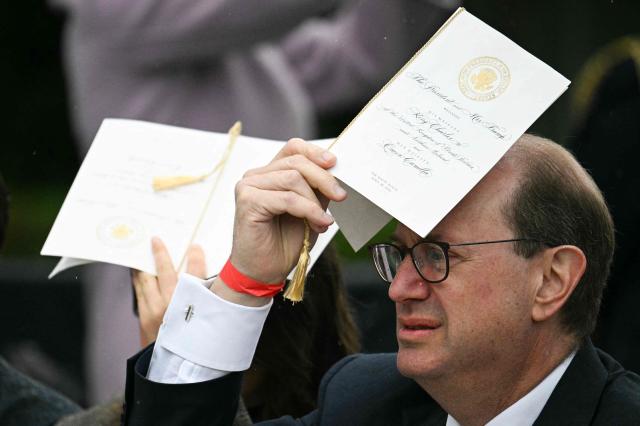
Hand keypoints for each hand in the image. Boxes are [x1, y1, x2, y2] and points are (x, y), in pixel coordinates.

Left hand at [132, 237, 205, 346]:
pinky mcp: (143, 317)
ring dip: (143, 266)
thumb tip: (206, 283)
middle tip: (155, 241)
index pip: (196, 273)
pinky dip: (138, 281)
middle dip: (160, 254)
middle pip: (164, 271)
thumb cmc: (192, 346)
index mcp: (190, 304)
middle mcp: (170, 305)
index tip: (195, 247)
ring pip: (145, 280)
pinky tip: (137, 275)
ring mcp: (154, 310)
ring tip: (140, 254)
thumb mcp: (204, 322)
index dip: (196, 258)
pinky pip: (139, 293)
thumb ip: (205, 302)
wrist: (174, 370)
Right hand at [229, 138, 345, 284]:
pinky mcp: (248, 201)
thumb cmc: (283, 243)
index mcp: (270, 174)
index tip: (334, 163)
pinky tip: (318, 223)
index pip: (293, 148)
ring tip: (323, 221)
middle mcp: (256, 176)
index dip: (315, 152)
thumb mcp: (309, 210)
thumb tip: (335, 172)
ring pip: (293, 178)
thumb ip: (317, 189)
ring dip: (315, 201)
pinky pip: (287, 198)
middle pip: (296, 162)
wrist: (264, 272)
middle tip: (341, 196)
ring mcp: (248, 186)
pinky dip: (308, 210)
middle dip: (324, 179)